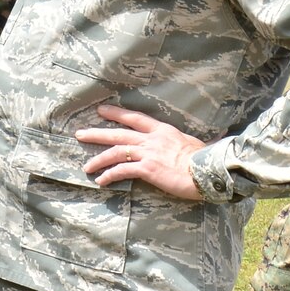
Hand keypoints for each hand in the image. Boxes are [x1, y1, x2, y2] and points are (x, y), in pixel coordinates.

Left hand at [78, 104, 204, 199]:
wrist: (210, 171)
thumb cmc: (206, 160)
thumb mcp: (193, 144)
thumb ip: (184, 143)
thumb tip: (199, 143)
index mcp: (163, 130)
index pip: (135, 118)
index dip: (116, 113)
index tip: (101, 110)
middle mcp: (152, 139)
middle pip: (118, 134)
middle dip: (96, 133)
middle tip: (79, 134)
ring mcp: (148, 153)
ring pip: (115, 152)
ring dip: (98, 159)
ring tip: (86, 166)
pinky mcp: (147, 169)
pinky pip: (122, 170)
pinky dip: (109, 175)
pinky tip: (101, 180)